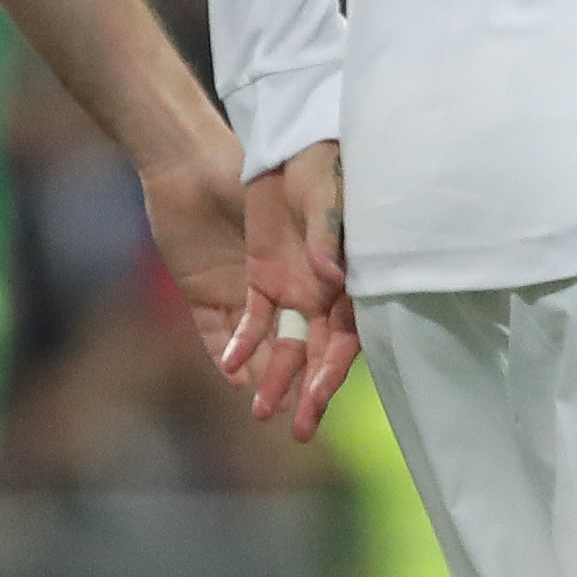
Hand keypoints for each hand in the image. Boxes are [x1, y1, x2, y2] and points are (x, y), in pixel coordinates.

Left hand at [206, 142, 357, 441]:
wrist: (243, 146)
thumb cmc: (304, 162)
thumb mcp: (321, 190)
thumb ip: (328, 232)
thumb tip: (334, 280)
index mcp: (344, 275)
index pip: (346, 333)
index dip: (335, 366)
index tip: (320, 394)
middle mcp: (314, 291)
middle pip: (313, 351)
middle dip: (307, 390)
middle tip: (298, 430)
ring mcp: (278, 289)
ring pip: (276, 346)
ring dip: (270, 378)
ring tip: (260, 412)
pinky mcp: (241, 282)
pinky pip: (240, 323)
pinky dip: (236, 346)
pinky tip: (230, 369)